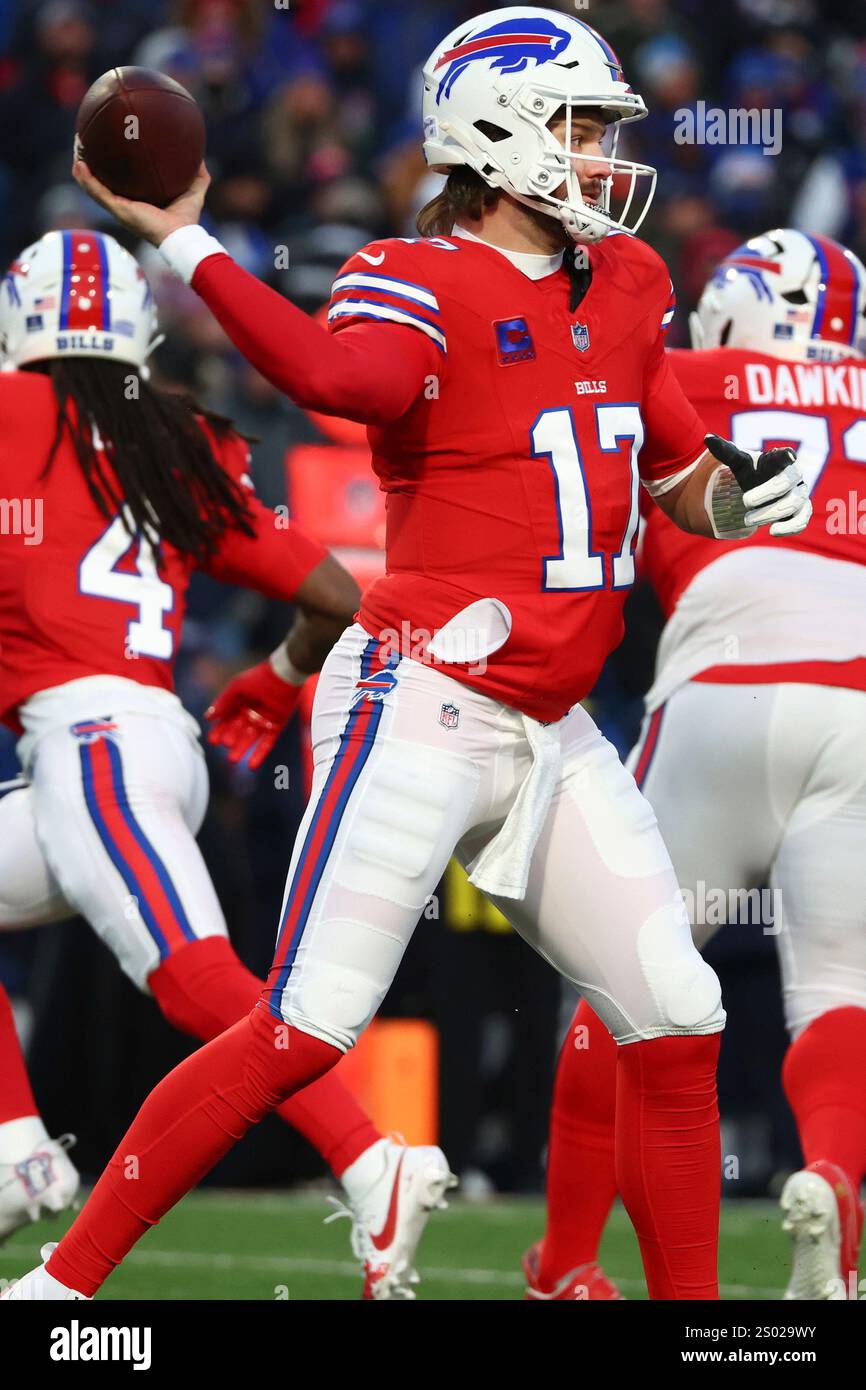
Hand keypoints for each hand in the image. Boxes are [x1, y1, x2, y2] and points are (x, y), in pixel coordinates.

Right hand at [71, 157, 209, 246]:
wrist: (182, 236)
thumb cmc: (188, 218)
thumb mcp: (194, 188)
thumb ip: (196, 171)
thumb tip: (199, 153)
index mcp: (138, 199)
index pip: (120, 180)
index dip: (111, 165)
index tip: (106, 145)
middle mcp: (125, 203)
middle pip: (101, 181)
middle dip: (91, 163)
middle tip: (84, 142)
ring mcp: (119, 208)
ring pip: (93, 186)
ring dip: (82, 168)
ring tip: (76, 148)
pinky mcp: (118, 211)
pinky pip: (98, 192)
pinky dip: (86, 179)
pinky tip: (79, 164)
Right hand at [205, 660, 302, 769]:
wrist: (284, 675)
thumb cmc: (258, 678)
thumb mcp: (237, 687)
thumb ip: (223, 702)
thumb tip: (207, 717)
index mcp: (238, 704)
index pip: (225, 721)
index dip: (219, 731)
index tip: (213, 740)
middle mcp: (249, 714)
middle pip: (237, 731)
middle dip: (230, 740)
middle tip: (225, 746)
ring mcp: (263, 721)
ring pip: (250, 739)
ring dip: (241, 749)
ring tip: (232, 760)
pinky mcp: (276, 726)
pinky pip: (267, 743)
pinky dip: (259, 754)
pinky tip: (251, 765)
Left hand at [704, 433, 811, 536]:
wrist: (759, 492)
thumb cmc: (751, 473)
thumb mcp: (738, 463)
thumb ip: (725, 452)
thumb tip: (707, 438)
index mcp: (780, 460)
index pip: (786, 456)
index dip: (788, 457)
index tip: (788, 457)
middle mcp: (794, 476)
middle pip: (789, 482)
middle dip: (767, 493)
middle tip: (745, 502)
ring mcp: (800, 494)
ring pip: (795, 503)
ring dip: (771, 513)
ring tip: (747, 520)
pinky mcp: (801, 512)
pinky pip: (802, 520)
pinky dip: (790, 527)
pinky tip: (773, 531)